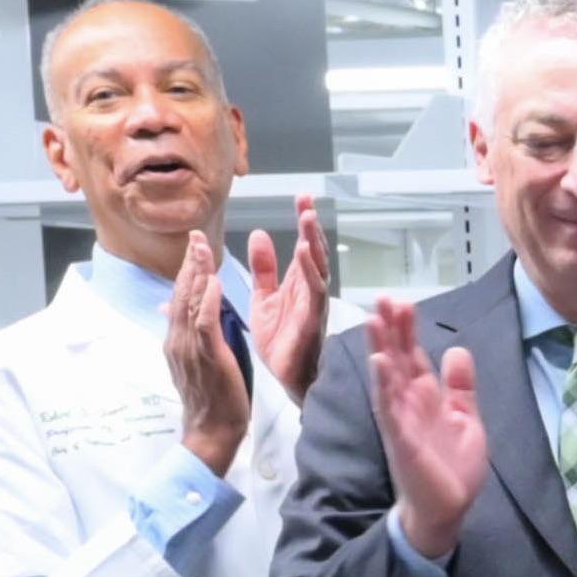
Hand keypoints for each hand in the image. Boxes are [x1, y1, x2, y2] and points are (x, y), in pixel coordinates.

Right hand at [164, 233, 248, 475]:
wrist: (210, 431)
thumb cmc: (209, 399)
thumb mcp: (193, 362)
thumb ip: (185, 335)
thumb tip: (171, 310)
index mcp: (176, 340)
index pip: (179, 298)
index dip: (186, 272)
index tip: (193, 248)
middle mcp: (177, 340)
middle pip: (180, 293)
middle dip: (188, 263)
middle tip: (195, 236)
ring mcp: (188, 348)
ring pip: (189, 303)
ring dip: (197, 273)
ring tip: (202, 248)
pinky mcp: (205, 356)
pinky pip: (204, 323)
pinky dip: (207, 301)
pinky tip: (214, 283)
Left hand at [247, 196, 329, 405]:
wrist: (286, 378)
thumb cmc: (281, 341)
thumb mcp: (264, 297)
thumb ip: (264, 269)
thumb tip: (259, 235)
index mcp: (298, 283)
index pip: (303, 247)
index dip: (304, 224)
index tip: (302, 198)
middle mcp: (310, 290)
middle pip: (313, 252)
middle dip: (311, 226)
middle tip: (306, 201)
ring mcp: (313, 304)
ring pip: (317, 267)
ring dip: (313, 242)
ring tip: (307, 219)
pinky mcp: (311, 320)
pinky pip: (314, 292)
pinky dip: (310, 271)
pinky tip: (304, 252)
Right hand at [365, 294, 482, 562]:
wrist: (447, 509)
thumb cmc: (453, 466)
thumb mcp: (466, 419)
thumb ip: (461, 387)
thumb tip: (458, 350)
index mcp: (425, 396)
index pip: (413, 355)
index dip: (408, 329)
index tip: (403, 302)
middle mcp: (408, 403)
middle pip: (397, 358)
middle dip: (391, 329)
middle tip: (384, 298)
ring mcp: (401, 419)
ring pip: (387, 377)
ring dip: (380, 348)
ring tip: (373, 319)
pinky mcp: (400, 438)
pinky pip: (389, 408)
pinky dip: (384, 385)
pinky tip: (380, 363)